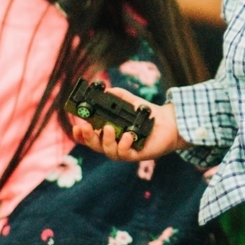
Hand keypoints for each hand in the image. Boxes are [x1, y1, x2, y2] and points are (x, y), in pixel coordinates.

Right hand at [70, 86, 187, 160]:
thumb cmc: (147, 114)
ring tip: (109, 128)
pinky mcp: (136, 154)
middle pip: (95, 145)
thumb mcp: (130, 101)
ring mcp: (125, 150)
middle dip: (88, 137)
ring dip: (106, 140)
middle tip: (86, 127)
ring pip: (109, 151)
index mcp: (109, 133)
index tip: (76, 127)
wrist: (169, 122)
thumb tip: (105, 89)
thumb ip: (117, 95)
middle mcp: (114, 143)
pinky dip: (123, 145)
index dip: (81, 135)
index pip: (90, 137)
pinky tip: (126, 136)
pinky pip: (125, 154)